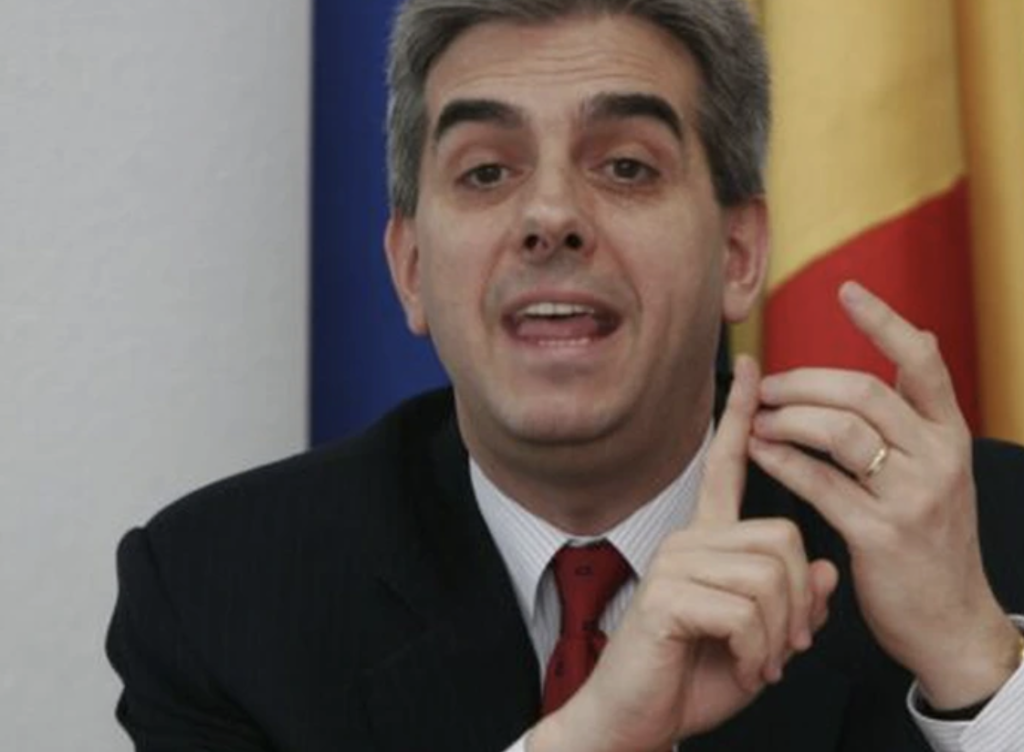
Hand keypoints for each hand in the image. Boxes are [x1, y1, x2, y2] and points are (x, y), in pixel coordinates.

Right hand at [528, 356, 836, 751]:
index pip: (725, 465)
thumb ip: (796, 603)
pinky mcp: (667, 594)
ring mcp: (675, 563)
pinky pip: (745, 610)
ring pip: (771, 576)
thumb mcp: (761, 641)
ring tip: (759, 662)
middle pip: (784, 539)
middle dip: (801, 605)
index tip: (752, 365)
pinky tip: (739, 667)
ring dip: (780, 634)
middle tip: (783, 649)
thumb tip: (827, 570)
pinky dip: (756, 651)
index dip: (741, 417)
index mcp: (706, 540)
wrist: (635, 720)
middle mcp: (688, 539)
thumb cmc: (690, 677)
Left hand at [749, 281, 1020, 708]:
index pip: (923, 362)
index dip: (883, 322)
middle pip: (865, 392)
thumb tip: (913, 337)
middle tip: (765, 387)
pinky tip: (757, 450)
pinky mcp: (881, 535)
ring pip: (841, 433)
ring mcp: (913, 498)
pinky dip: (783, 461)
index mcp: (951, 436)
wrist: (951, 620)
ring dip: (788, 419)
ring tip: (756, 420)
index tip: (846, 290)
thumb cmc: (932, 537)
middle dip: (805, 382)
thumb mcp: (942, 468)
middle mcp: (939, 459)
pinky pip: (821, 484)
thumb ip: (920, 411)